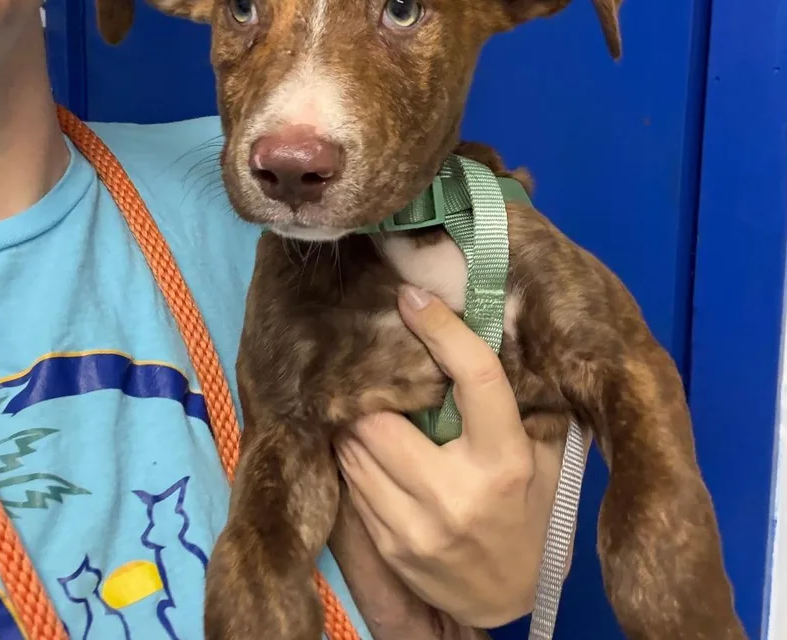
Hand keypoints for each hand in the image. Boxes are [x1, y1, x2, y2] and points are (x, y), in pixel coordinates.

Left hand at [334, 285, 588, 628]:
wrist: (510, 597)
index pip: (475, 378)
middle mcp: (457, 494)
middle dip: (373, 393)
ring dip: (354, 423)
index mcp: (504, 460)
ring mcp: (417, 527)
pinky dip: (353, 459)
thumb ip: (518, 404)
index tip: (411, 297)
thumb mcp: (542, 456)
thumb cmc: (528, 511)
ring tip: (362, 406)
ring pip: (356, 451)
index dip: (443, 330)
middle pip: (384, 419)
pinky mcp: (391, 548)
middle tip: (370, 369)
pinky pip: (352, 485)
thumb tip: (487, 331)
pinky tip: (364, 449)